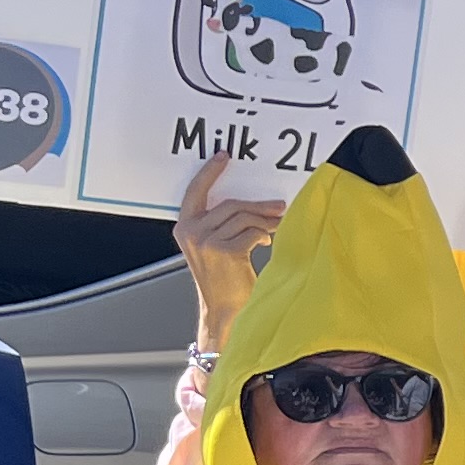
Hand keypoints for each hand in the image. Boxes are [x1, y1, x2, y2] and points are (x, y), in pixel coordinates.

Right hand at [174, 158, 284, 350]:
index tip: (224, 156)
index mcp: (185, 227)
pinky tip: (266, 243)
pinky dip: (264, 235)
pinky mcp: (225, 251)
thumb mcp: (214, 246)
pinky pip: (253, 232)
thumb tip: (252, 203)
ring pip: (244, 217)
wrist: (224, 309)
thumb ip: (221, 224)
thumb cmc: (224, 277)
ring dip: (266, 221)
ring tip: (277, 226)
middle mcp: (191, 232)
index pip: (195, 192)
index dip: (209, 172)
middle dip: (258, 205)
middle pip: (231, 204)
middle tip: (279, 206)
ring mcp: (207, 241)